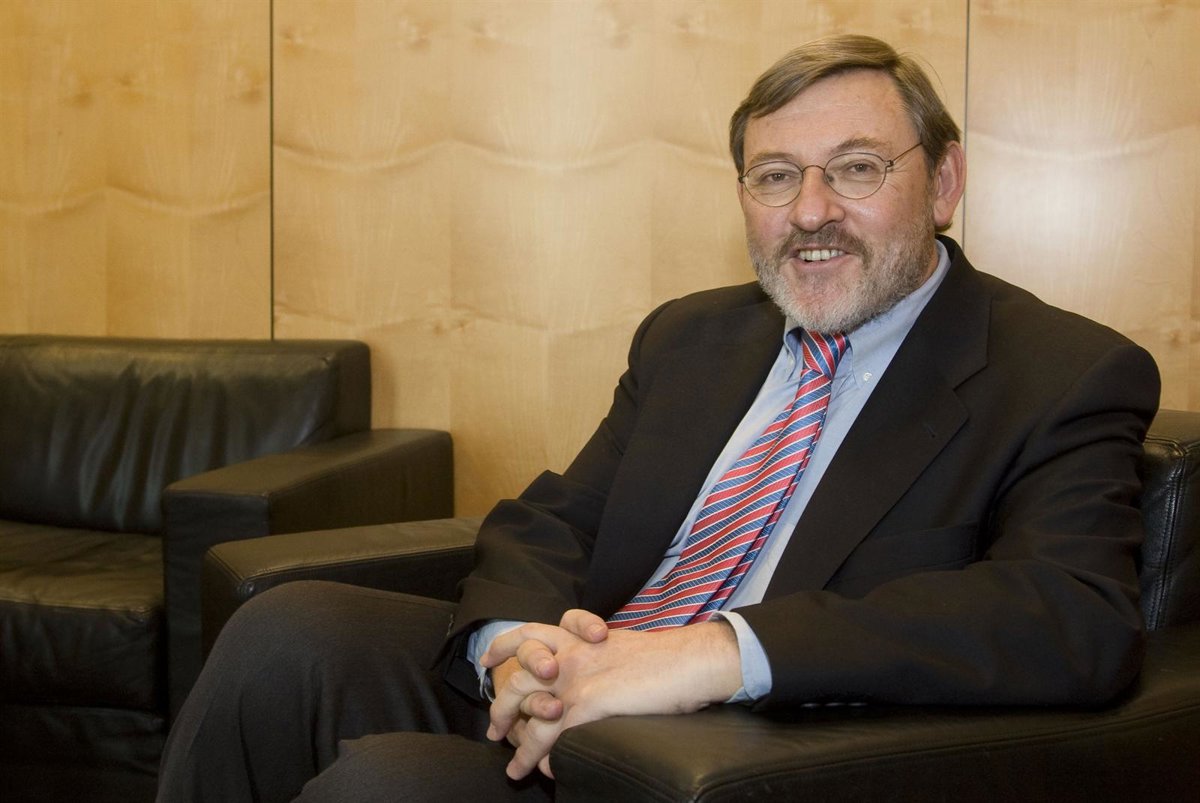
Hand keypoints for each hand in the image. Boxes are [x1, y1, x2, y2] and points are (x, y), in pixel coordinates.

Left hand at [482, 611, 740, 779]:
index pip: (527, 633)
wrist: (689, 661)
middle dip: (500, 708)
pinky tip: (547, 772)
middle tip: (495, 730)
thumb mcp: (619, 649)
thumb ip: (594, 659)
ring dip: (518, 743)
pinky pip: (552, 735)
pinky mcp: (589, 702)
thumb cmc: (664, 658)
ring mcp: (577, 677)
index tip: (487, 661)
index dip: (502, 646)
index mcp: (577, 637)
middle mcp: (569, 652)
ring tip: (515, 767)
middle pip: (518, 677)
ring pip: (527, 708)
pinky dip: (543, 757)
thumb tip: (587, 680)